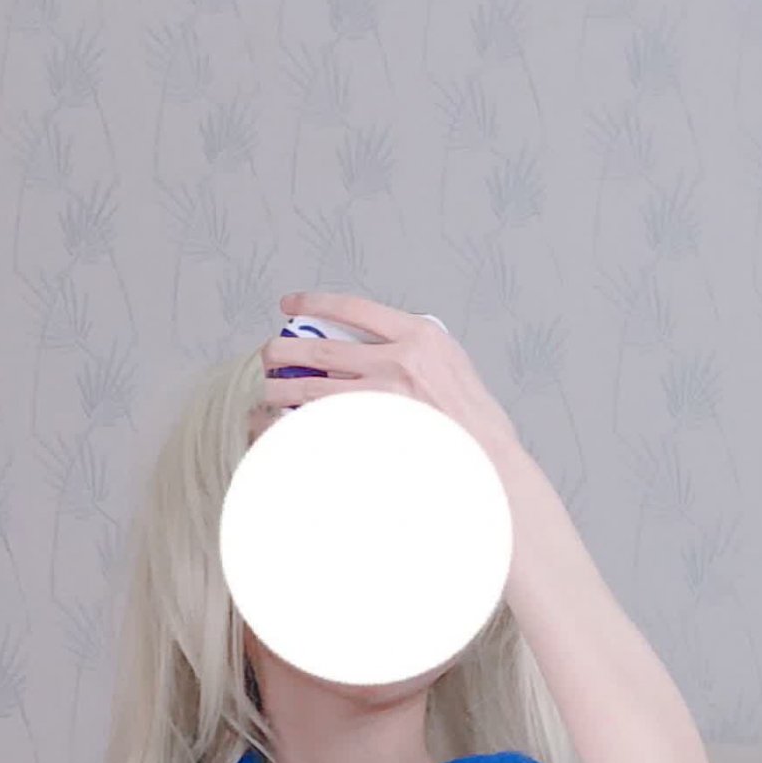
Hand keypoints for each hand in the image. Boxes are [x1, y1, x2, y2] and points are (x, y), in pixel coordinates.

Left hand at [253, 292, 535, 497]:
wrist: (493, 461)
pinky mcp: (374, 431)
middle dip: (283, 349)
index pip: (354, 307)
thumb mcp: (452, 364)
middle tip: (268, 354)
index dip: (314, 301)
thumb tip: (373, 341)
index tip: (290, 304)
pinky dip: (298, 423)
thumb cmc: (474, 418)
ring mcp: (384, 397)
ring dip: (281, 389)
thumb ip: (415, 347)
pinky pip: (323, 424)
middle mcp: (399, 360)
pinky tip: (284, 425)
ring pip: (311, 388)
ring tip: (269, 391)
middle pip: (320, 348)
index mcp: (421, 335)